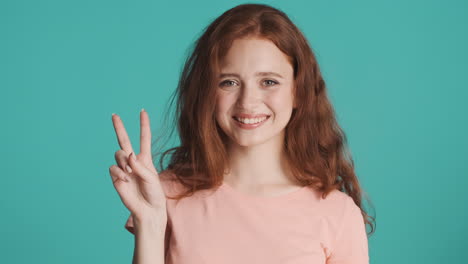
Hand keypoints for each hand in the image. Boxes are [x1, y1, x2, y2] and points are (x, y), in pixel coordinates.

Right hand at [109, 109, 166, 223]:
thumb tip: (128, 155)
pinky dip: (119, 172)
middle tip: (114, 114)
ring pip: (118, 154)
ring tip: (130, 172)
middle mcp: (133, 161)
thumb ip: (140, 166)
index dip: (143, 125)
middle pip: (124, 140)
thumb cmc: (154, 194)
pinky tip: (125, 179)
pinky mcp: (117, 178)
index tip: (142, 112)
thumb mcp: (152, 178)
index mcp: (145, 159)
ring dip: (124, 161)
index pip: (144, 139)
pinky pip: (114, 169)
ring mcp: (124, 169)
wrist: (148, 210)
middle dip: (119, 127)